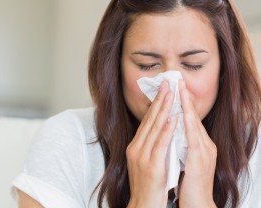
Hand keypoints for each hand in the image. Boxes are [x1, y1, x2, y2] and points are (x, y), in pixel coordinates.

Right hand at [126, 81, 177, 207]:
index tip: (162, 91)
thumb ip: (149, 145)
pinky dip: (167, 129)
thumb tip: (158, 130)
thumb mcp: (144, 161)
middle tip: (167, 83)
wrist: (143, 204)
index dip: (155, 105)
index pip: (146, 121)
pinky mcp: (152, 164)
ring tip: (171, 93)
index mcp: (135, 146)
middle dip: (159, 100)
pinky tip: (173, 117)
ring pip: (154, 128)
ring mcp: (142, 155)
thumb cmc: (147, 184)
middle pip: (149, 120)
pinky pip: (161, 143)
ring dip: (164, 109)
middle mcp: (136, 147)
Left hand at [178, 80, 216, 207]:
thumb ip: (181, 144)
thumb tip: (171, 130)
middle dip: (185, 98)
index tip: (176, 88)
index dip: (183, 103)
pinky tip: (182, 114)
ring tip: (180, 89)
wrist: (197, 203)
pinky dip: (187, 125)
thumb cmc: (189, 183)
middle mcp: (204, 144)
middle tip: (178, 80)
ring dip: (186, 105)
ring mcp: (203, 151)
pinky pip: (192, 138)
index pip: (189, 119)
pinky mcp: (199, 160)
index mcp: (198, 144)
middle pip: (193, 116)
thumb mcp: (185, 158)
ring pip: (194, 123)